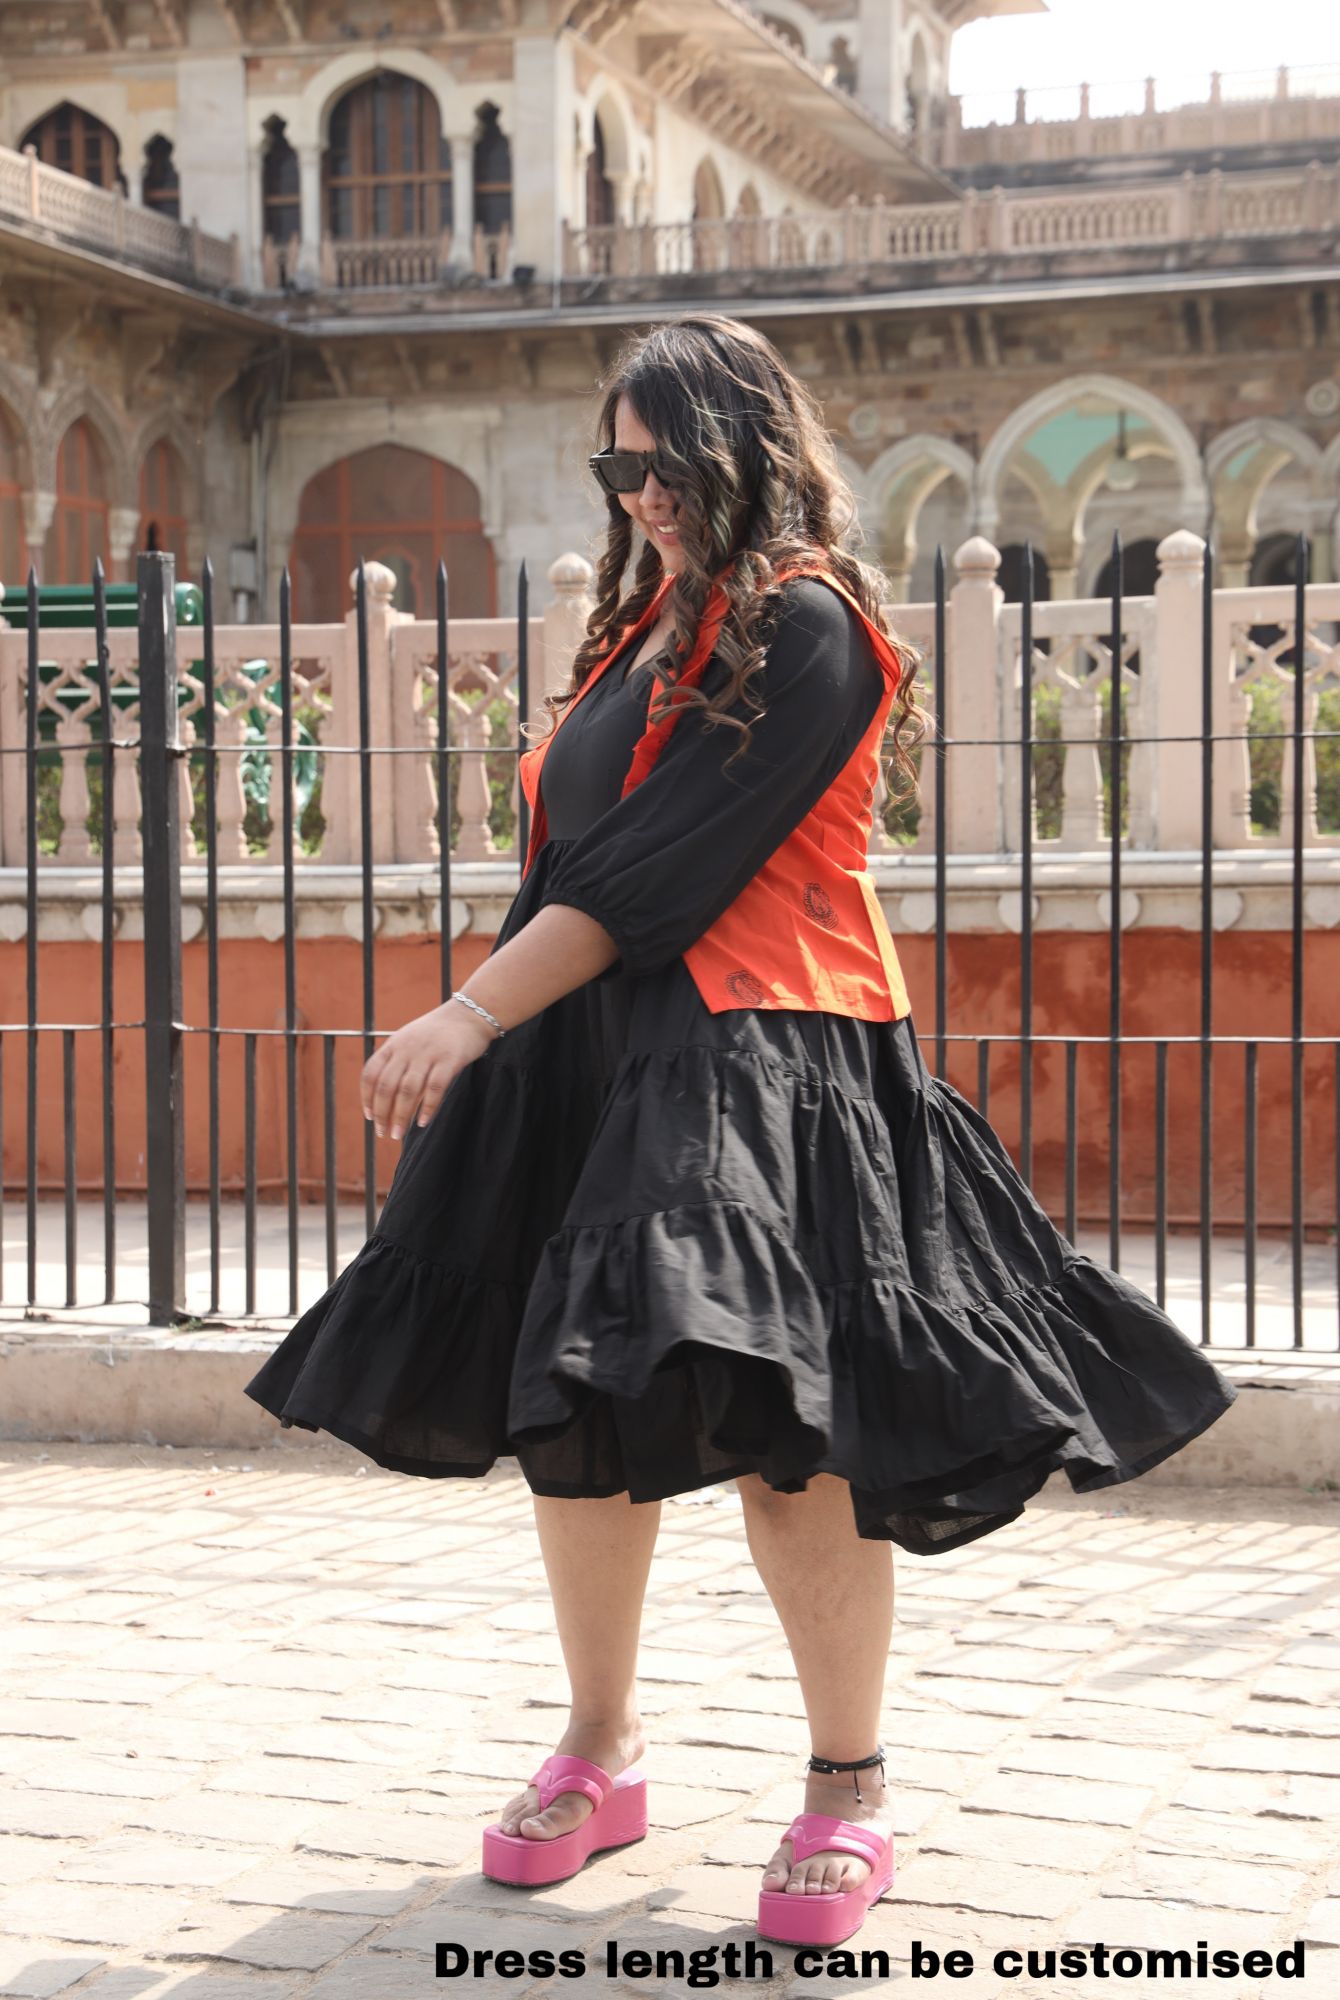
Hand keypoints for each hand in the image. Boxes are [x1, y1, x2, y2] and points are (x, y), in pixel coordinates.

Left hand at [360, 999, 496, 1140]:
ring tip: (397, 1134)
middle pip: (386, 1086)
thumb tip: (385, 1097)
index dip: (366, 1098)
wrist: (469, 1015)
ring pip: (407, 1090)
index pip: (371, 1074)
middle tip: (383, 1133)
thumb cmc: (437, 1033)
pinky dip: (427, 1107)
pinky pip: (434, 1088)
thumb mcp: (409, 1040)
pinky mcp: (449, 1059)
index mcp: (393, 1045)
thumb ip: (396, 1062)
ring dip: (400, 1116)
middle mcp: (407, 1049)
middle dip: (382, 1113)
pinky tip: (422, 1122)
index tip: (370, 1117)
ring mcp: (428, 1054)